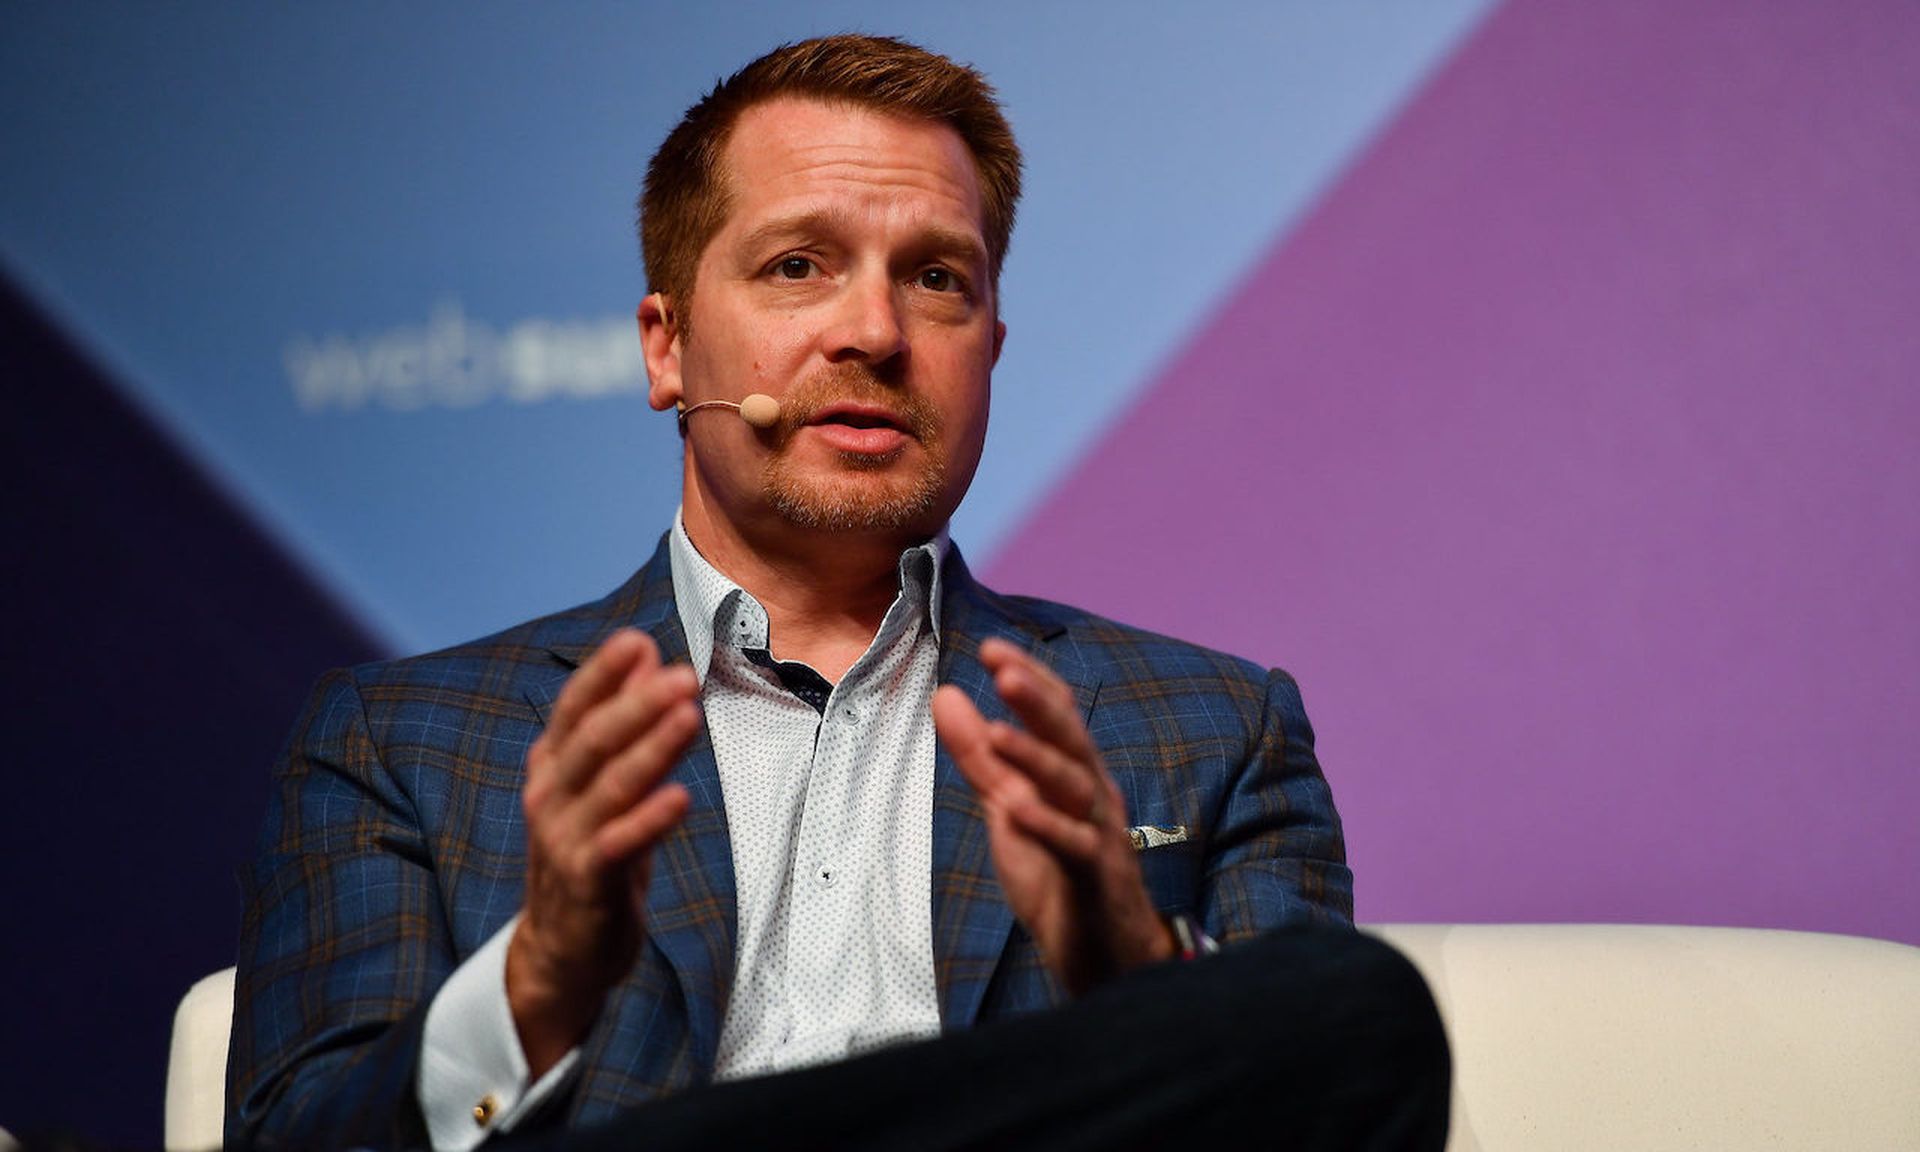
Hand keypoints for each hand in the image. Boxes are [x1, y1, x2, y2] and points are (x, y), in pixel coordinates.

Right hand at [509, 629, 699, 1075]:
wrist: (561, 950)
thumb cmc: (591, 852)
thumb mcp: (603, 784)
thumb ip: (624, 721)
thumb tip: (647, 654)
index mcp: (553, 767)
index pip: (574, 709)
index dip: (602, 675)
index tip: (636, 641)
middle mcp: (550, 797)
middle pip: (592, 741)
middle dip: (636, 704)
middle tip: (681, 674)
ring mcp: (564, 841)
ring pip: (609, 787)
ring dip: (651, 750)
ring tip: (689, 715)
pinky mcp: (586, 882)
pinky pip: (618, 846)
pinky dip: (648, 820)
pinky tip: (680, 796)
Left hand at [932, 637, 1174, 996]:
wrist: (1102, 955)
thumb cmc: (1058, 874)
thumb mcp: (1009, 807)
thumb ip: (979, 755)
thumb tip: (945, 694)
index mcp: (1073, 772)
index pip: (1057, 714)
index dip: (1030, 680)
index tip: (992, 648)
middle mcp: (1093, 793)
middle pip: (1070, 739)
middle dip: (1038, 703)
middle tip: (1005, 670)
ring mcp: (1099, 833)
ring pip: (1074, 786)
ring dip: (1037, 758)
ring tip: (998, 733)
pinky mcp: (1097, 876)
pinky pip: (1075, 846)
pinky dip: (1048, 826)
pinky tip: (1017, 809)